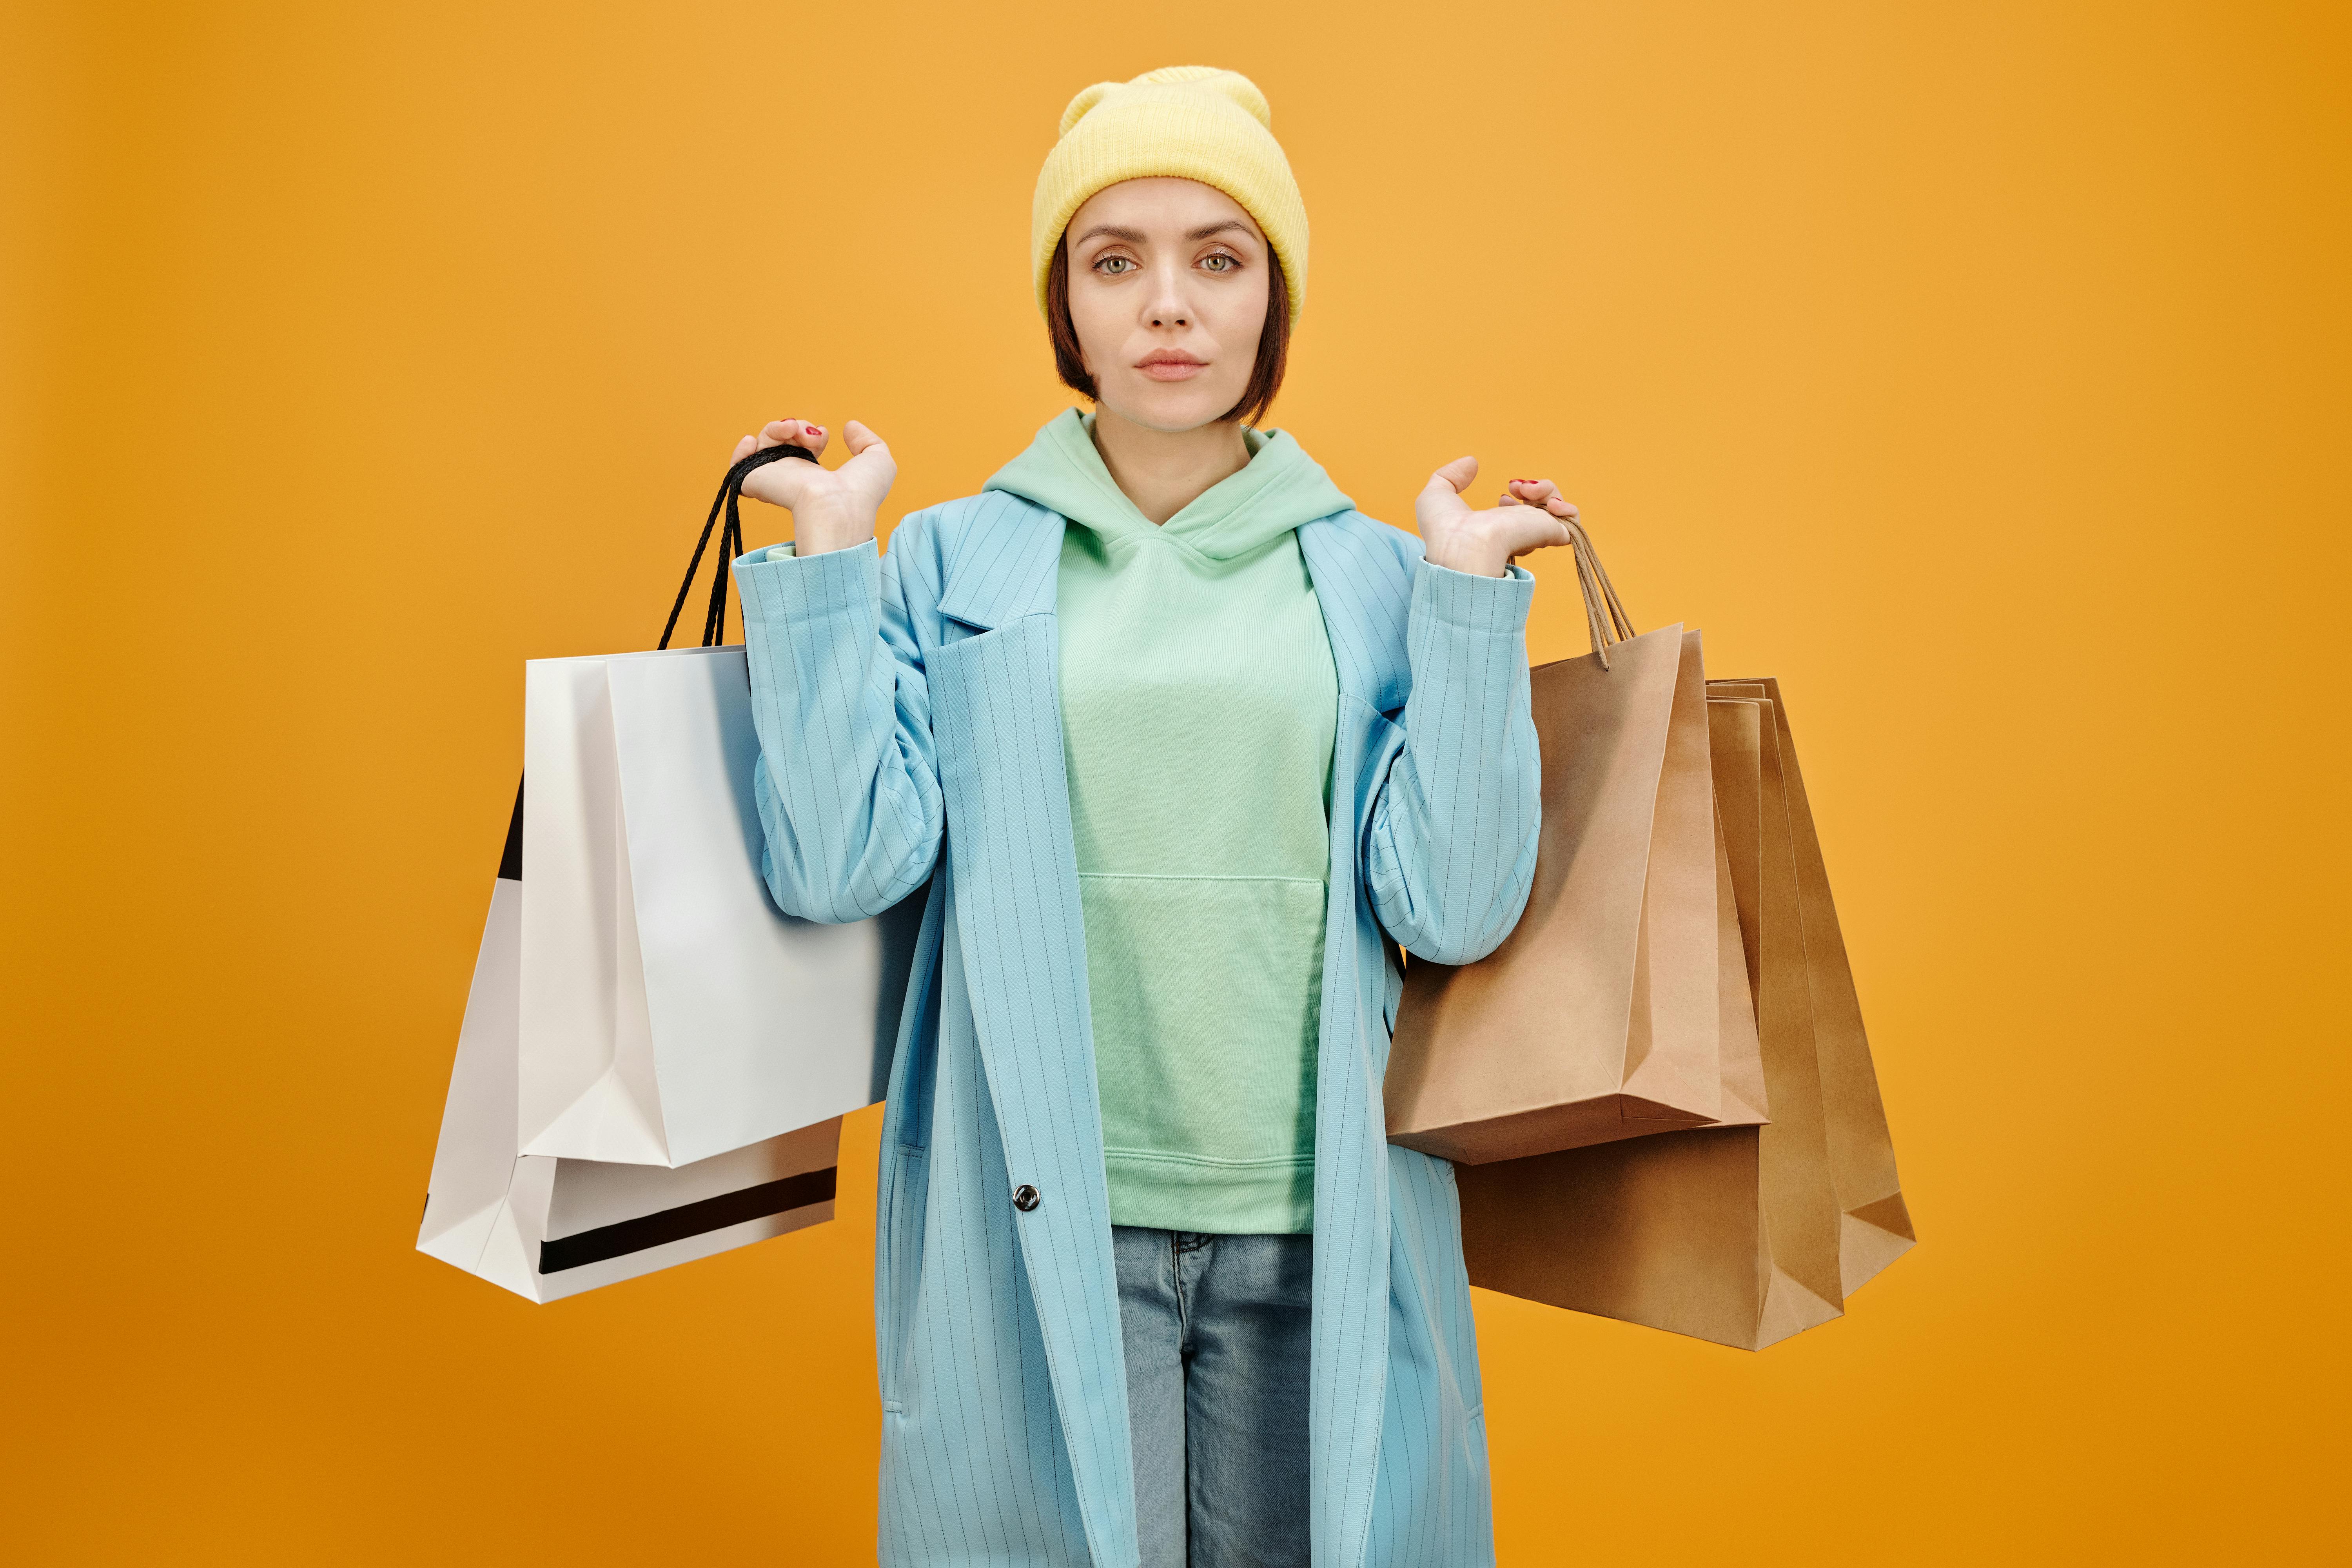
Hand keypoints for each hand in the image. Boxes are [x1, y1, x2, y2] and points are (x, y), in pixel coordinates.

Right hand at [730, 417, 896, 556]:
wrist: (836, 507)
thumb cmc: (861, 492)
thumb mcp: (877, 460)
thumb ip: (867, 441)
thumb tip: (850, 427)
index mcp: (817, 476)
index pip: (803, 447)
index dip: (812, 433)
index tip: (824, 435)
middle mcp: (793, 478)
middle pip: (783, 440)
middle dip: (797, 426)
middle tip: (812, 434)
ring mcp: (773, 479)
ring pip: (765, 441)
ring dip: (779, 428)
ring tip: (794, 430)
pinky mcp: (755, 481)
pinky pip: (738, 464)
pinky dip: (742, 449)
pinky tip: (753, 441)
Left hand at [1414, 457, 1576, 577]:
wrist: (1463, 548)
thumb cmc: (1444, 530)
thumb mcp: (1437, 494)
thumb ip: (1451, 475)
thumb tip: (1471, 462)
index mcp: (1496, 529)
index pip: (1518, 514)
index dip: (1516, 494)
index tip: (1503, 493)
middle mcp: (1517, 533)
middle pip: (1541, 507)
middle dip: (1533, 487)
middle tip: (1514, 486)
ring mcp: (1534, 534)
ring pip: (1558, 507)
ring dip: (1548, 490)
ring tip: (1527, 490)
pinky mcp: (1549, 534)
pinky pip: (1572, 522)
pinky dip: (1567, 507)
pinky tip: (1549, 503)